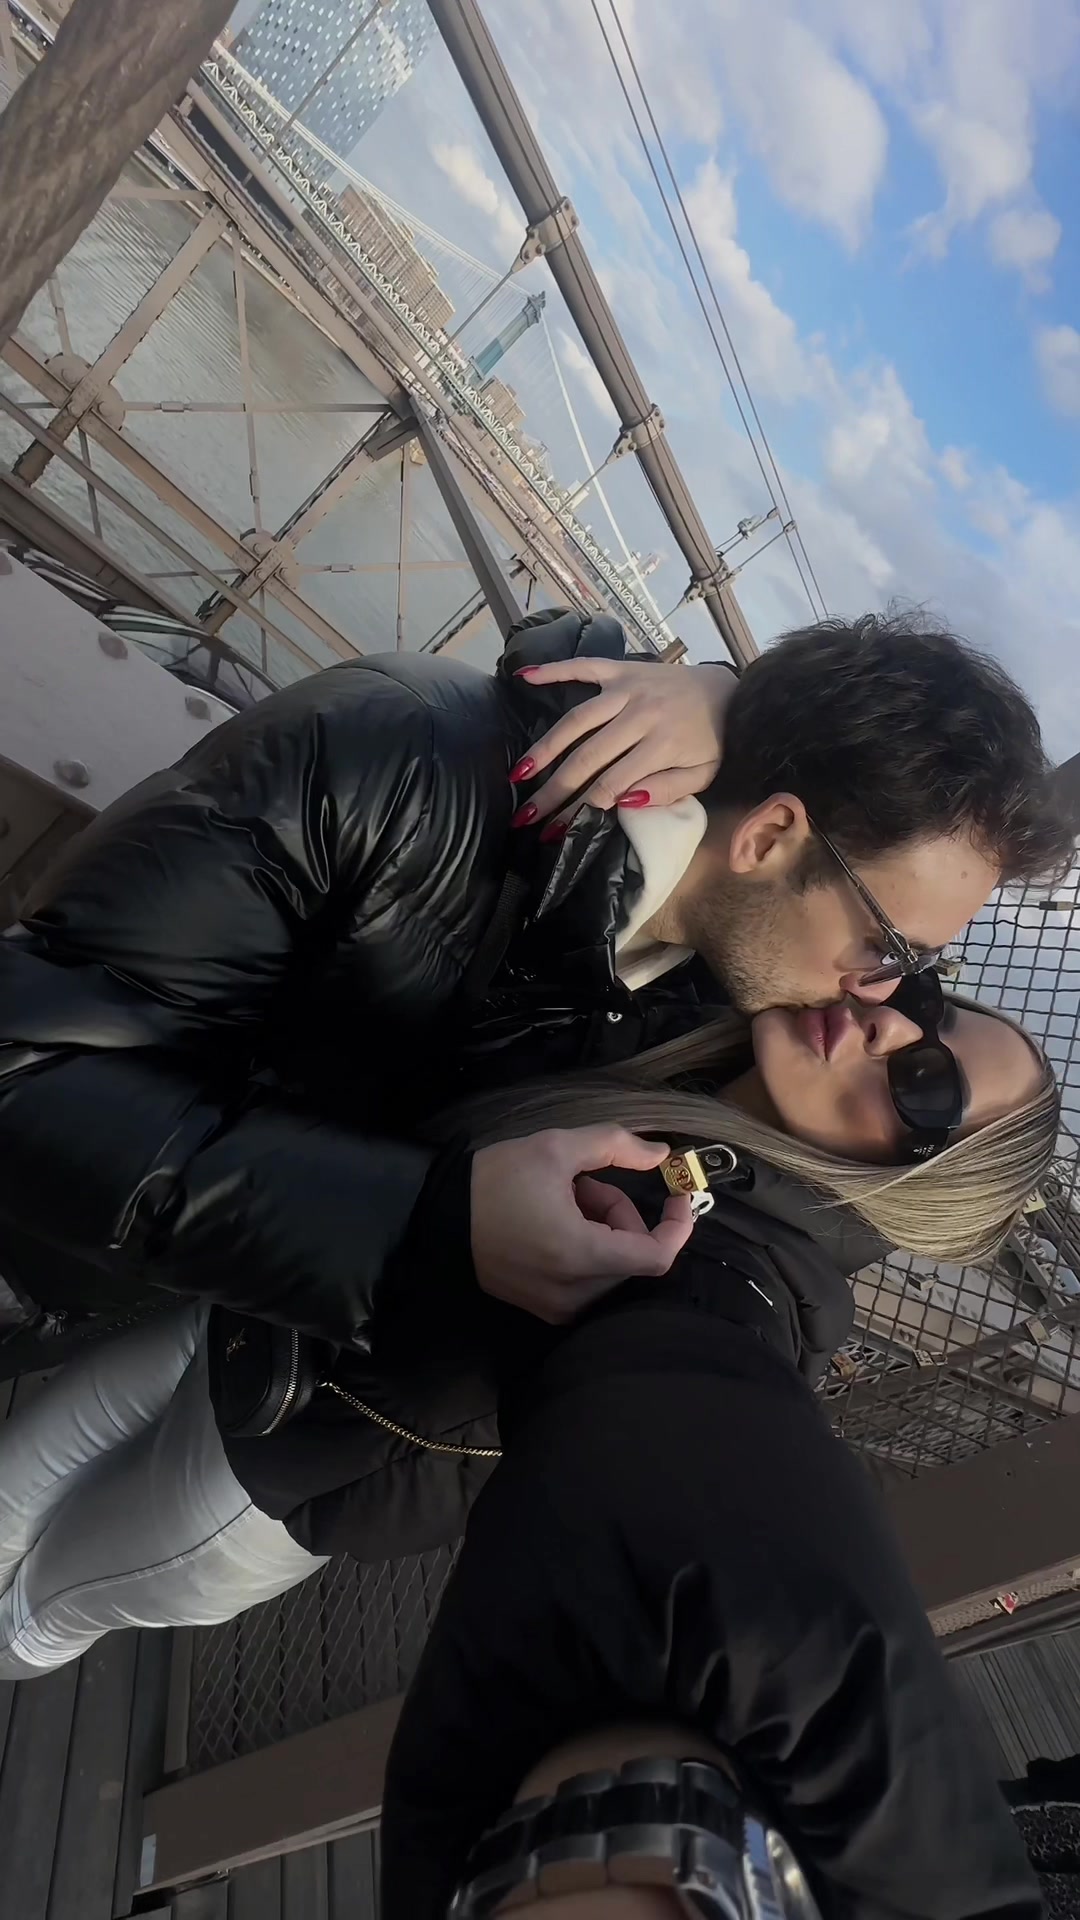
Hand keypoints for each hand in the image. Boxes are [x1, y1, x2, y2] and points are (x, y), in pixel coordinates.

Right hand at [471, 1126, 694, 1324]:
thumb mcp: (556, 1147)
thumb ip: (616, 1145)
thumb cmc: (495, 1180)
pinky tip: (553, 1222)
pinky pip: (586, 1281)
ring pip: (610, 1267)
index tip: (678, 1196)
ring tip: (564, 1199)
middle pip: (631, 1255)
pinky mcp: (542, 1309)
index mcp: (581, 1255)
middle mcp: (574, 1293)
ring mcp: (557, 1307)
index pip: (658, 1256)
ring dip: (603, 1229)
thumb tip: (662, 1154)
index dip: (677, 1225)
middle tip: (587, 1182)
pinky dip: (585, 1249)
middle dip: (621, 1214)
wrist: (437, 1216)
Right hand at [514, 659, 735, 824]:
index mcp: (662, 745)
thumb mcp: (702, 775)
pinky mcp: (622, 669)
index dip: (582, 810)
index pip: (612, 783)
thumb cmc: (714, 741)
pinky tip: (525, 676)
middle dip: (554, 790)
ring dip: (545, 746)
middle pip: (588, 757)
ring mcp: (629, 688)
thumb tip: (624, 801)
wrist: (731, 691)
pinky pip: (584, 666)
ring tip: (520, 773)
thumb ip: (667, 790)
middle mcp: (641, 714)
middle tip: (527, 815)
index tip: (557, 831)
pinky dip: (554, 669)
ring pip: (577, 719)